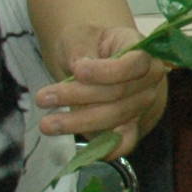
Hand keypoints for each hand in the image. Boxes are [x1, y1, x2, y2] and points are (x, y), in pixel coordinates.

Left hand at [35, 27, 168, 141]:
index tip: (77, 71)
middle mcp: (149, 80)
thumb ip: (82, 52)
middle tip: (42, 98)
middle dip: (79, 97)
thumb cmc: (87, 43)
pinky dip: (110, 149)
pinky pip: (126, 141)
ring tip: (46, 123)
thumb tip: (81, 71)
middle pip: (119, 94)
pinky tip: (87, 154)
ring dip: (79, 122)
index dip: (108, 71)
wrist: (91, 58)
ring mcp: (141, 105)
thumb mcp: (81, 37)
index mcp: (143, 51)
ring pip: (115, 118)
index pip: (135, 63)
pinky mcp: (130, 125)